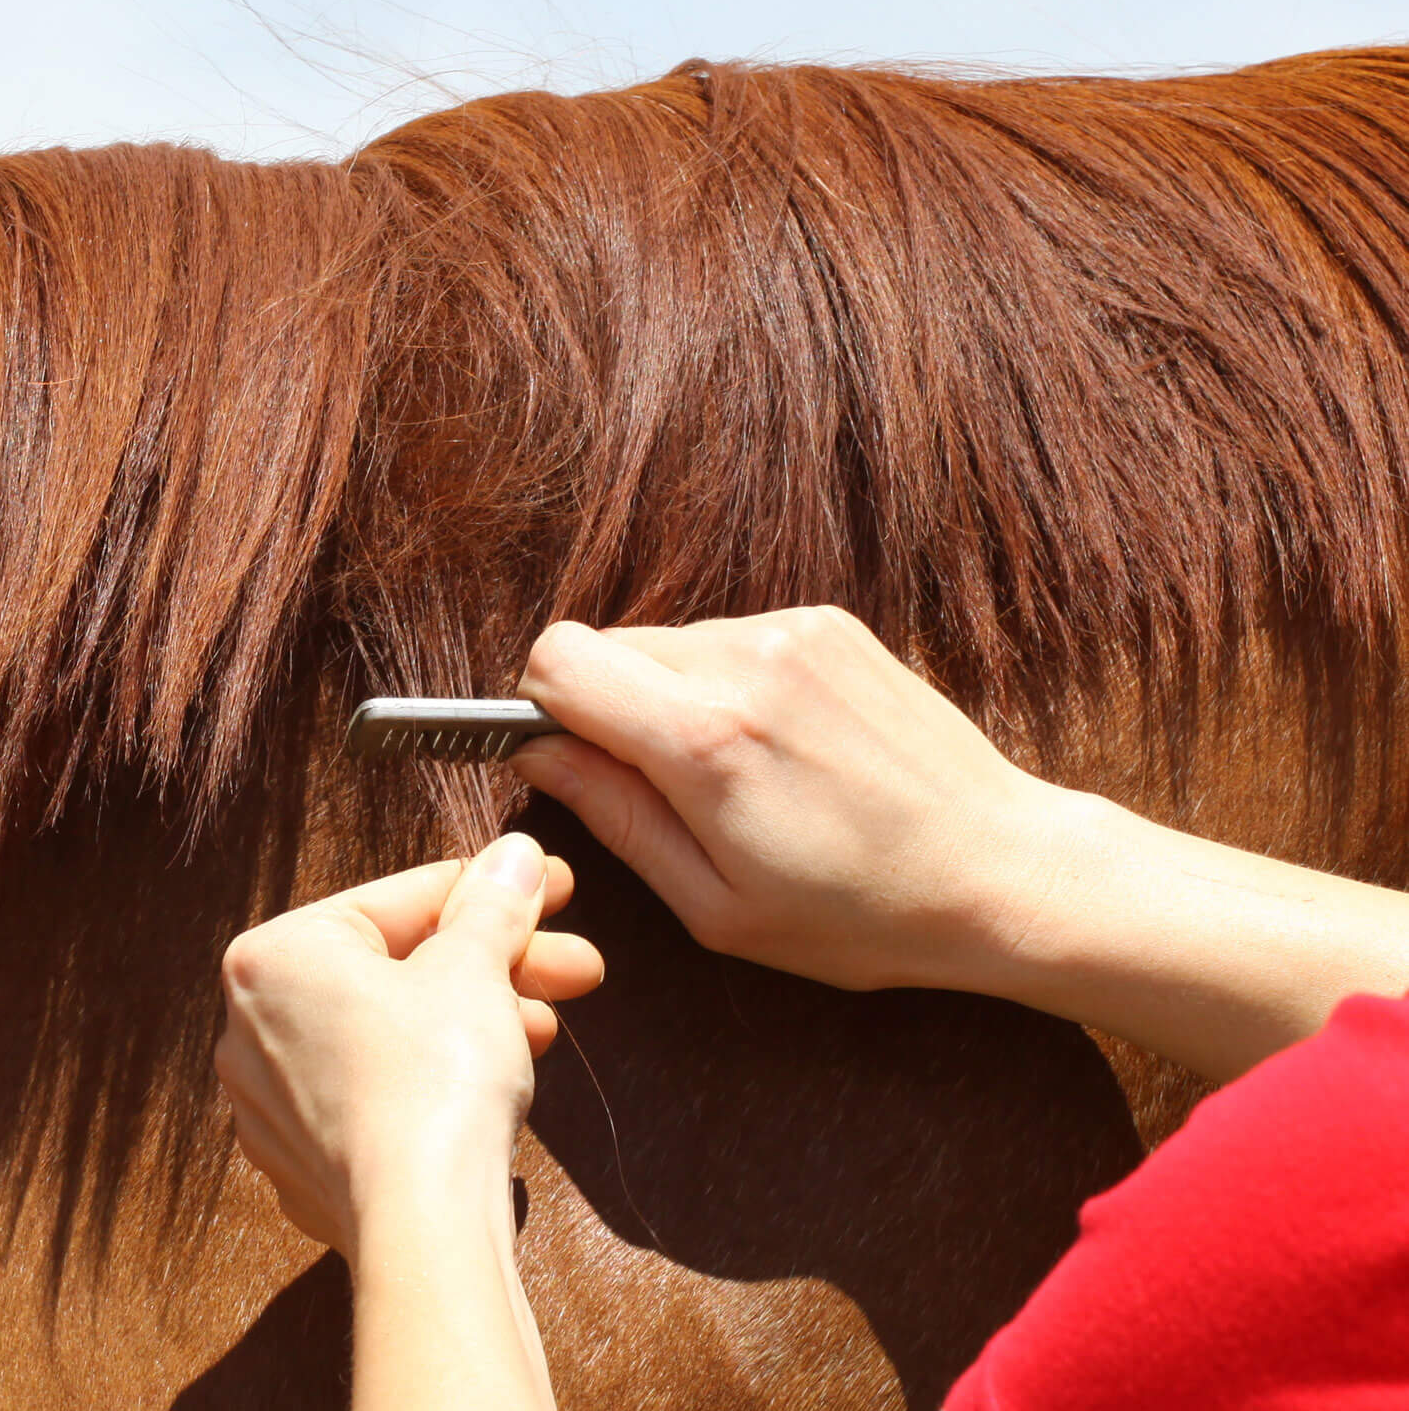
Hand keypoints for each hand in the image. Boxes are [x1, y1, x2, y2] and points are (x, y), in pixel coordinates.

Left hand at [212, 834, 603, 1258]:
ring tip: (545, 1028)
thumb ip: (493, 903)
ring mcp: (268, 1104)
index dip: (489, 890)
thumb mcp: (476, 968)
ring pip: (386, 1036)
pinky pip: (372, 1099)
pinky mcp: (300, 1165)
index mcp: (271, 956)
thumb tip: (517, 854)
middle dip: (493, 967)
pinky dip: (430, 1083)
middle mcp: (248, 1026)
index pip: (397, 901)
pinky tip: (496, 1082)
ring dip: (471, 1022)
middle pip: (394, 972)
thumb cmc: (434, 1079)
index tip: (551, 886)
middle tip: (573, 965)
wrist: (422, 1225)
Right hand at [511, 608, 1064, 993]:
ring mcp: (794, 632)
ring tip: (738, 777)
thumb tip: (537, 754)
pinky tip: (782, 749)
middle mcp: (747, 662)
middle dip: (607, 710)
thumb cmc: (861, 913)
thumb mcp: (715, 906)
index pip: (558, 660)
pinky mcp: (830, 624)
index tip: (565, 758)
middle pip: (605, 645)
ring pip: (667, 642)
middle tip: (661, 789)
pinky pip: (730, 639)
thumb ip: (615, 817)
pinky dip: (728, 686)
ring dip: (671, 698)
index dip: (539, 709)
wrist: (1001, 870)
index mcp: (706, 740)